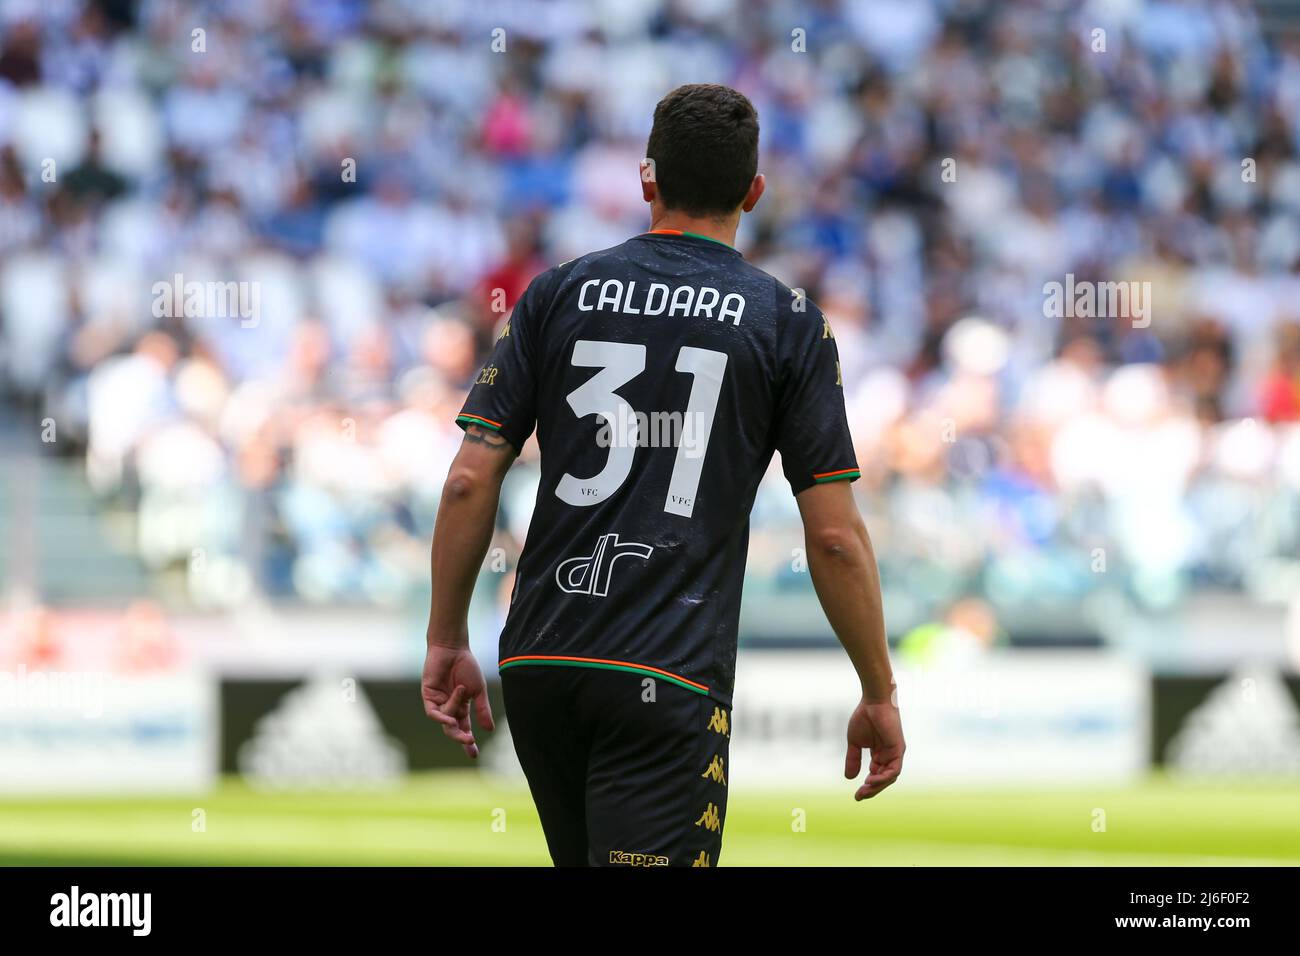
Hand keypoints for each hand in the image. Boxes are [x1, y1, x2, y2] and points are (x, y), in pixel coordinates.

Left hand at [421, 643, 494, 758]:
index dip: (468, 742)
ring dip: (455, 710)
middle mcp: (449, 707)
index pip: (464, 728)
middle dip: (460, 737)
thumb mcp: (478, 691)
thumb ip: (482, 709)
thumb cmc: (467, 666)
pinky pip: (433, 713)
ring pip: (446, 719)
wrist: (454, 648)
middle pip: (453, 729)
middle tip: (470, 741)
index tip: (474, 755)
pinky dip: (441, 717)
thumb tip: (489, 729)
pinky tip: (449, 719)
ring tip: (462, 691)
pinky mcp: (428, 696)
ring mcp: (438, 702)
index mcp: (462, 707)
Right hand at [844, 697, 903, 799]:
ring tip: (864, 789)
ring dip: (878, 786)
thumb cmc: (864, 717)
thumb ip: (853, 759)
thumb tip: (849, 778)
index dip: (867, 786)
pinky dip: (883, 777)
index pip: (876, 775)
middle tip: (859, 796)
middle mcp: (889, 755)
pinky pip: (894, 770)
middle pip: (883, 779)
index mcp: (880, 754)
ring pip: (890, 777)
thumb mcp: (855, 743)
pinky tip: (870, 779)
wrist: (873, 702)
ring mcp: (895, 753)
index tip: (856, 795)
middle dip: (872, 790)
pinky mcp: (899, 749)